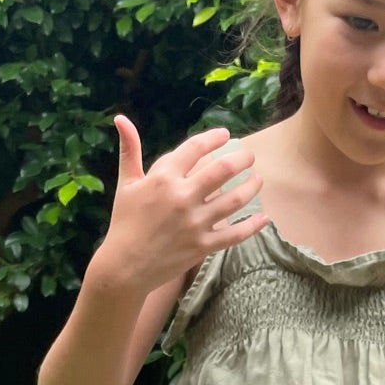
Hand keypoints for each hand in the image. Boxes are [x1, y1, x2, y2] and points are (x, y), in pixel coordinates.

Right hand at [90, 116, 267, 296]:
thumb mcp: (126, 183)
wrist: (125, 266)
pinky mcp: (202, 246)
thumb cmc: (124, 222)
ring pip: (234, 200)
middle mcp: (182, 197)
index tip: (225, 135)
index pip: (195, 148)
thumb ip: (129, 150)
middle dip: (242, 159)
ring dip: (251, 187)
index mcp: (163, 178)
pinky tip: (264, 218)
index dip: (214, 138)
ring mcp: (195, 223)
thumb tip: (121, 118)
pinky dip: (252, 226)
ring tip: (258, 180)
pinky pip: (234, 234)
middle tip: (249, 156)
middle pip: (223, 170)